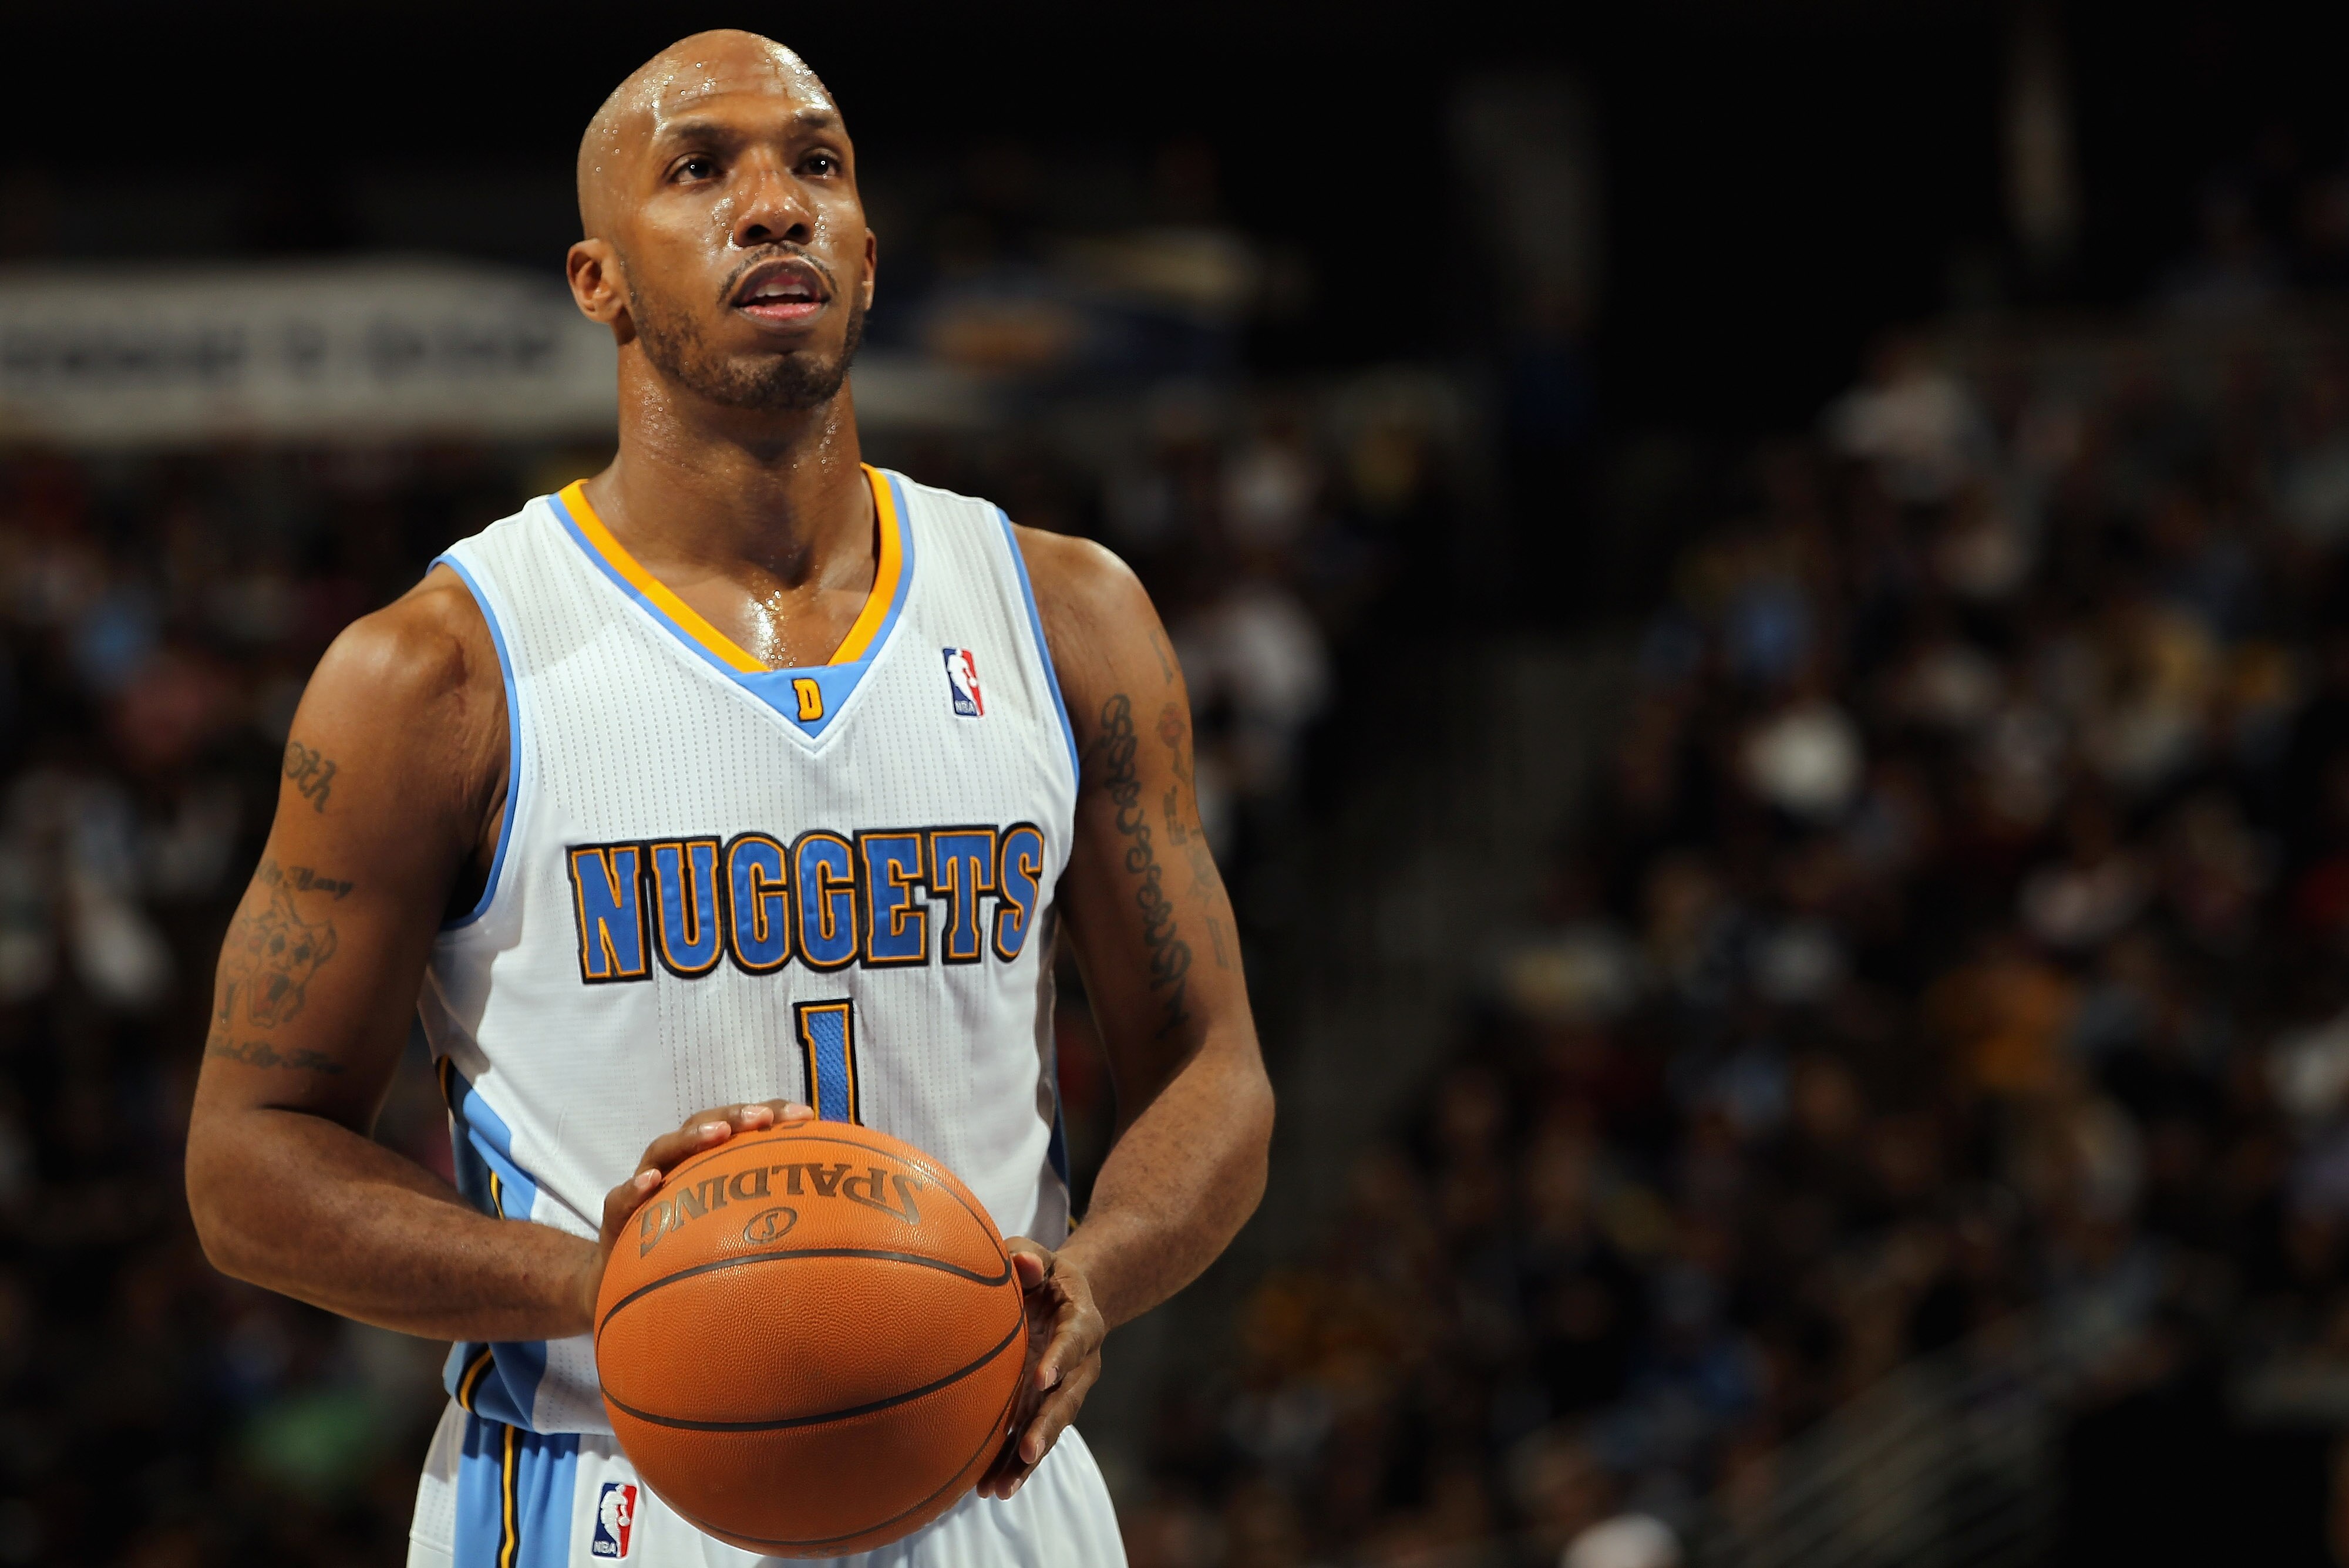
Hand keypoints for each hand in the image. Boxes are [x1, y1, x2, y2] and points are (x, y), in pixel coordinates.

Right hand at [574, 1100, 812, 1328]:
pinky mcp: (618, 1214)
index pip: (743, 1126)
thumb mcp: (734, 1232)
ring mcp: (646, 1184)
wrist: (625, 1286)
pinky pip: (621, 1198)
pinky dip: (635, 1187)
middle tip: (762, 1118)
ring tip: (716, 1133)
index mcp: (709, 1160)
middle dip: (735, 1115)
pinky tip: (651, 1183)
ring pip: (664, 1148)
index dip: (773, 1113)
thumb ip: (772, 1216)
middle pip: (706, 1125)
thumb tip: (837, 1220)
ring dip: (691, 1137)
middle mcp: (679, 1164)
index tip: (807, 1116)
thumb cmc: (691, 1249)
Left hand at [976, 1237, 1105, 1499]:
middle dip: (1048, 1427)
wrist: (1061, 1294)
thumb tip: (1022, 1264)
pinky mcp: (1045, 1406)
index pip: (1075, 1340)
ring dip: (1028, 1459)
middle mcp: (1080, 1362)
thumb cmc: (1040, 1271)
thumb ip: (1028, 1255)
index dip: (1061, 1360)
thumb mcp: (1037, 1254)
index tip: (1042, 1379)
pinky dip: (1014, 1464)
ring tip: (1001, 1488)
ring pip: (1051, 1427)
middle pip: (1068, 1399)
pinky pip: (1032, 1436)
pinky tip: (989, 1488)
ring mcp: (1064, 1389)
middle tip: (1027, 1450)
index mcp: (1081, 1321)